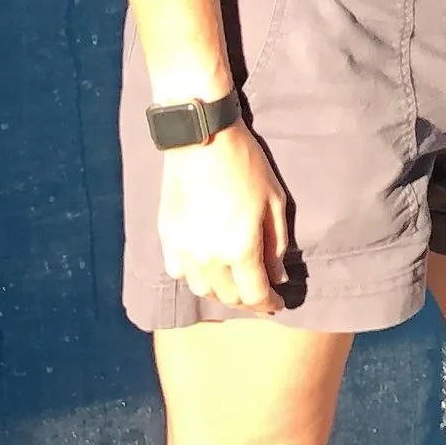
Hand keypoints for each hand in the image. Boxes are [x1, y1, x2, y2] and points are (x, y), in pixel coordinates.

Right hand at [157, 118, 292, 312]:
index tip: (278, 304)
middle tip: (260, 294)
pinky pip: (179, 273)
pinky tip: (207, 268)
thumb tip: (278, 276)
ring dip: (221, 292)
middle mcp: (210, 257)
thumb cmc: (246, 165)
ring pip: (203, 290)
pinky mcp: (167, 238)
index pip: (255, 295)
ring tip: (235, 283)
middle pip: (229, 298)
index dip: (269, 304)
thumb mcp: (274, 201)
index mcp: (241, 248)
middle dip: (248, 301)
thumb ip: (276, 244)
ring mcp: (184, 250)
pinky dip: (195, 277)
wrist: (202, 140)